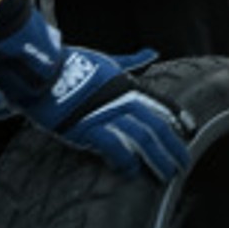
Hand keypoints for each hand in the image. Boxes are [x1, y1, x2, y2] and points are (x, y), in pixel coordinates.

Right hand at [0, 10, 191, 180]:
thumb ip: (130, 60)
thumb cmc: (67, 63)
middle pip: (157, 125)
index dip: (178, 119)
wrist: (38, 70)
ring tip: (166, 175)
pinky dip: (125, 161)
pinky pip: (114, 148)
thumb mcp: (105, 59)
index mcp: (127, 83)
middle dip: (172, 146)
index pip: (161, 103)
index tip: (190, 132)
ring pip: (142, 138)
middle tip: (182, 165)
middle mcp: (121, 98)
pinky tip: (130, 173)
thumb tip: (151, 52)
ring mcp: (106, 113)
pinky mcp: (87, 127)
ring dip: (156, 158)